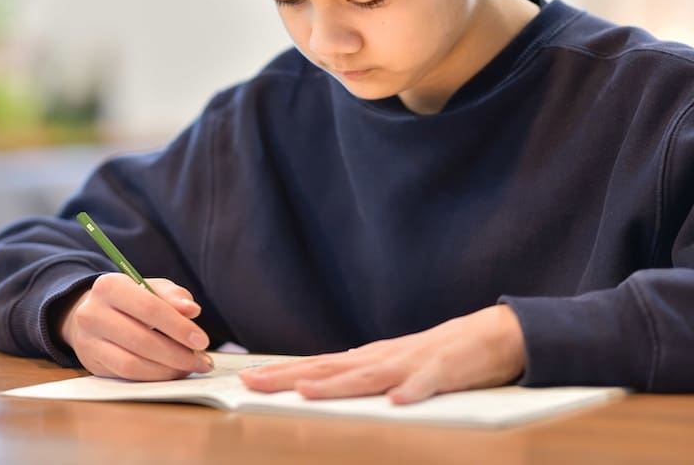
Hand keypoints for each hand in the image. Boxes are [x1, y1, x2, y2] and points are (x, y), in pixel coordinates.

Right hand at [57, 273, 213, 380]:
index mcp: (110, 286)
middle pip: (142, 340)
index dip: (179, 327)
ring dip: (167, 370)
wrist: (91, 314)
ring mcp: (89, 341)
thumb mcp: (150, 288)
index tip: (202, 341)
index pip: (150, 308)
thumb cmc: (129, 300)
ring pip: (133, 363)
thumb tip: (192, 311)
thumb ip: (173, 296)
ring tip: (189, 368)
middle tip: (201, 361)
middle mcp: (93, 313)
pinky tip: (170, 373)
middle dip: (178, 354)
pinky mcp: (92, 364)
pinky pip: (126, 376)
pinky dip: (153, 377)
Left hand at [239, 304, 525, 403]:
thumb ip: (361, 371)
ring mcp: (411, 364)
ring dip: (337, 385)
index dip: (282, 373)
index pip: (317, 366)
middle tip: (252, 383)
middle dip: (289, 377)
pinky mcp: (444, 372)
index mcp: (369, 359)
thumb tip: (324, 375)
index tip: (247, 379)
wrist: (491, 335)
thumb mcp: (392, 364)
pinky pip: (426, 385)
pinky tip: (396, 402)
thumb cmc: (438, 355)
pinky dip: (411, 392)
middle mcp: (382, 358)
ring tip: (305, 392)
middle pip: (329, 369)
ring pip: (368, 376)